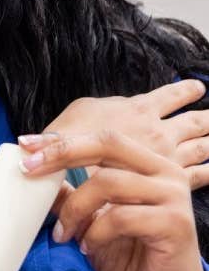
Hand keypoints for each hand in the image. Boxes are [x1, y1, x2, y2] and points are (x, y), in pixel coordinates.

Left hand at [21, 130, 202, 270]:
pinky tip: (87, 247)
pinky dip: (95, 232)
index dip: (62, 140)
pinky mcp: (176, 223)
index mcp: (147, 163)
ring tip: (63, 232)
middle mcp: (165, 172)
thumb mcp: (91, 218)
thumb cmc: (129, 252)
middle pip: (107, 144)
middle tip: (28, 168)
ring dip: (75, 208)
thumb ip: (71, 193)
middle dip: (62, 153)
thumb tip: (33, 169)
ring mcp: (173, 196)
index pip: (101, 138)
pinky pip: (121, 217)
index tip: (26, 144)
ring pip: (108, 182)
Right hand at [35, 80, 208, 189]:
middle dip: (207, 118)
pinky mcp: (170, 182)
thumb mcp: (78, 113)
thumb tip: (110, 108)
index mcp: (139, 110)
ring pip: (202, 148)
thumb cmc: (74, 140)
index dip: (184, 91)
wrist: (80, 181)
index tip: (197, 87)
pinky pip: (200, 176)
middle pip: (194, 122)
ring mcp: (169, 158)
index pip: (169, 97)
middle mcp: (160, 132)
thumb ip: (100, 111)